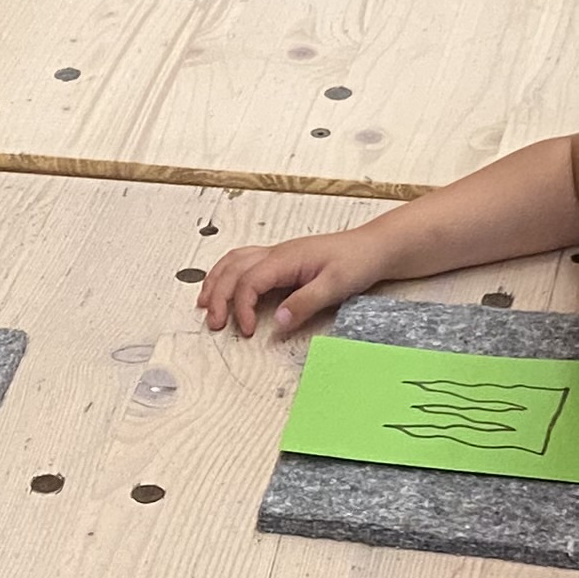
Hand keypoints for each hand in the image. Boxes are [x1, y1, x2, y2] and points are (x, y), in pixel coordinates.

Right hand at [196, 224, 386, 337]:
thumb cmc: (357, 262)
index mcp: (285, 258)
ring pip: (234, 262)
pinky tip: (225, 285)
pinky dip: (228, 274)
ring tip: (204, 304)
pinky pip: (245, 261)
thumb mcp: (335, 286)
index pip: (249, 282)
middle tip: (213, 324)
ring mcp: (278, 254)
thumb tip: (277, 322)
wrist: (374, 247)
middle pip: (233, 271)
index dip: (242, 308)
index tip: (246, 331)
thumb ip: (304, 303)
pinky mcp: (282, 260)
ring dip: (216, 282)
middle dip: (218, 296)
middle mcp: (276, 253)